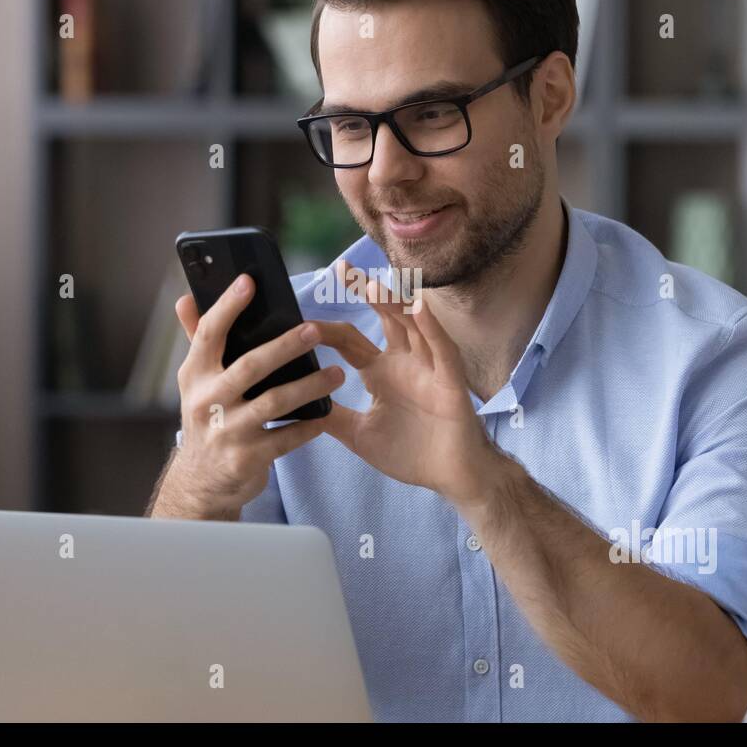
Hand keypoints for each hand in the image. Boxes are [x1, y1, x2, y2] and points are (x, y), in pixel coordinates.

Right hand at [156, 273, 344, 518]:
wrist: (201, 483)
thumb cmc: (206, 420)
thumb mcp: (195, 383)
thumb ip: (196, 341)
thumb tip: (184, 299)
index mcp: (193, 376)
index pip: (208, 334)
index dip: (227, 306)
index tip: (249, 281)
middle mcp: (205, 402)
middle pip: (250, 366)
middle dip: (284, 346)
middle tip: (315, 330)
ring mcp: (225, 432)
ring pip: (274, 403)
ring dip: (309, 386)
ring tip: (337, 374)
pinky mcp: (246, 459)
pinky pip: (285, 438)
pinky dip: (308, 425)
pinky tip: (326, 414)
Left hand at [317, 260, 499, 503]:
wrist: (452, 477)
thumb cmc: (412, 454)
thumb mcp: (359, 435)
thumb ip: (332, 417)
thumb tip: (295, 405)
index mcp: (382, 373)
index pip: (350, 341)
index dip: (327, 328)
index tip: (301, 319)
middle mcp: (404, 362)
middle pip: (383, 318)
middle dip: (365, 292)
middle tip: (342, 268)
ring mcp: (429, 368)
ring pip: (411, 325)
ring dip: (393, 303)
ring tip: (372, 283)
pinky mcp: (450, 380)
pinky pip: (441, 348)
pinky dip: (430, 327)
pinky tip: (418, 307)